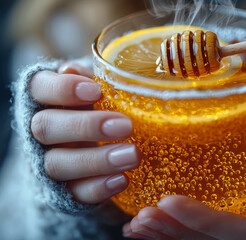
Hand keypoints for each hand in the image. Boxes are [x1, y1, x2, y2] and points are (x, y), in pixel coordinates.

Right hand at [30, 62, 139, 203]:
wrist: (83, 149)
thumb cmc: (93, 109)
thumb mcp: (94, 91)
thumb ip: (93, 81)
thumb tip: (86, 71)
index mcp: (44, 100)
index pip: (39, 87)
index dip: (63, 89)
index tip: (96, 91)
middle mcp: (40, 131)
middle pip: (46, 128)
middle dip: (86, 127)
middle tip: (125, 126)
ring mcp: (47, 163)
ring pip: (58, 164)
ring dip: (97, 161)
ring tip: (133, 156)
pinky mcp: (63, 191)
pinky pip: (75, 192)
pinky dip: (99, 187)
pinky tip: (122, 180)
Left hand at [122, 148, 245, 239]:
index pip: (233, 231)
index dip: (200, 219)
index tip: (168, 201)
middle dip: (171, 232)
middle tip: (140, 217)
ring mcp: (232, 239)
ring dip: (163, 238)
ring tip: (135, 225)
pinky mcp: (221, 235)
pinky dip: (167, 236)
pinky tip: (144, 229)